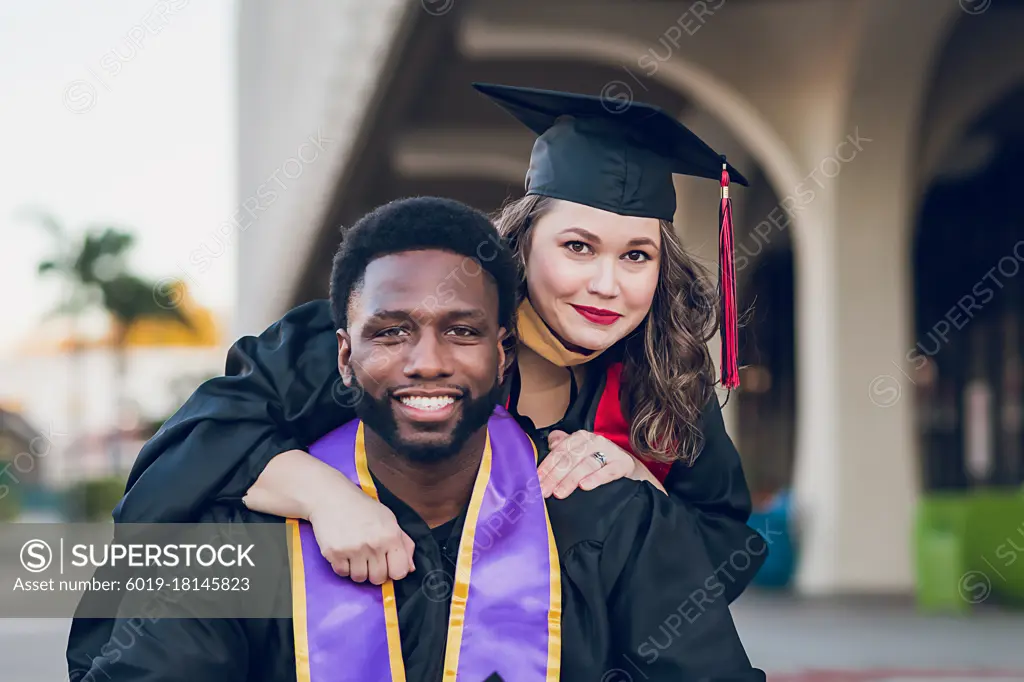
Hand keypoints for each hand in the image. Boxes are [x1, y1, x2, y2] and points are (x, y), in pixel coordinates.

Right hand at [244, 449, 416, 584]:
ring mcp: (353, 550)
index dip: (394, 570)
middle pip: (379, 578)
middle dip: (374, 571)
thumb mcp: (389, 519)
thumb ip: (404, 543)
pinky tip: (343, 551)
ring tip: (355, 553)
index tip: (387, 563)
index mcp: (391, 535)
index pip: (399, 572)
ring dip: (358, 570)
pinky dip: (343, 566)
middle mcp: (374, 544)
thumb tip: (410, 568)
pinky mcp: (334, 553)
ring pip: (360, 578)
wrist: (331, 498)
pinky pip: (342, 573)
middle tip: (368, 557)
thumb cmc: (363, 508)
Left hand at [538, 430, 638, 498]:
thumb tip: (548, 446)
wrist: (628, 466)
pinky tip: (584, 486)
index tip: (536, 480)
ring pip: (586, 464)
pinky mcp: (622, 464)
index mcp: (580, 437)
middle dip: (555, 476)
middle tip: (544, 491)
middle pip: (570, 458)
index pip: (560, 450)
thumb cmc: (598, 460)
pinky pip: (607, 471)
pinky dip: (595, 478)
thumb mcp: (579, 452)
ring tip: (559, 492)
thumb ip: (561, 448)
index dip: (547, 465)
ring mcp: (609, 452)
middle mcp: (594, 441)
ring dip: (571, 479)